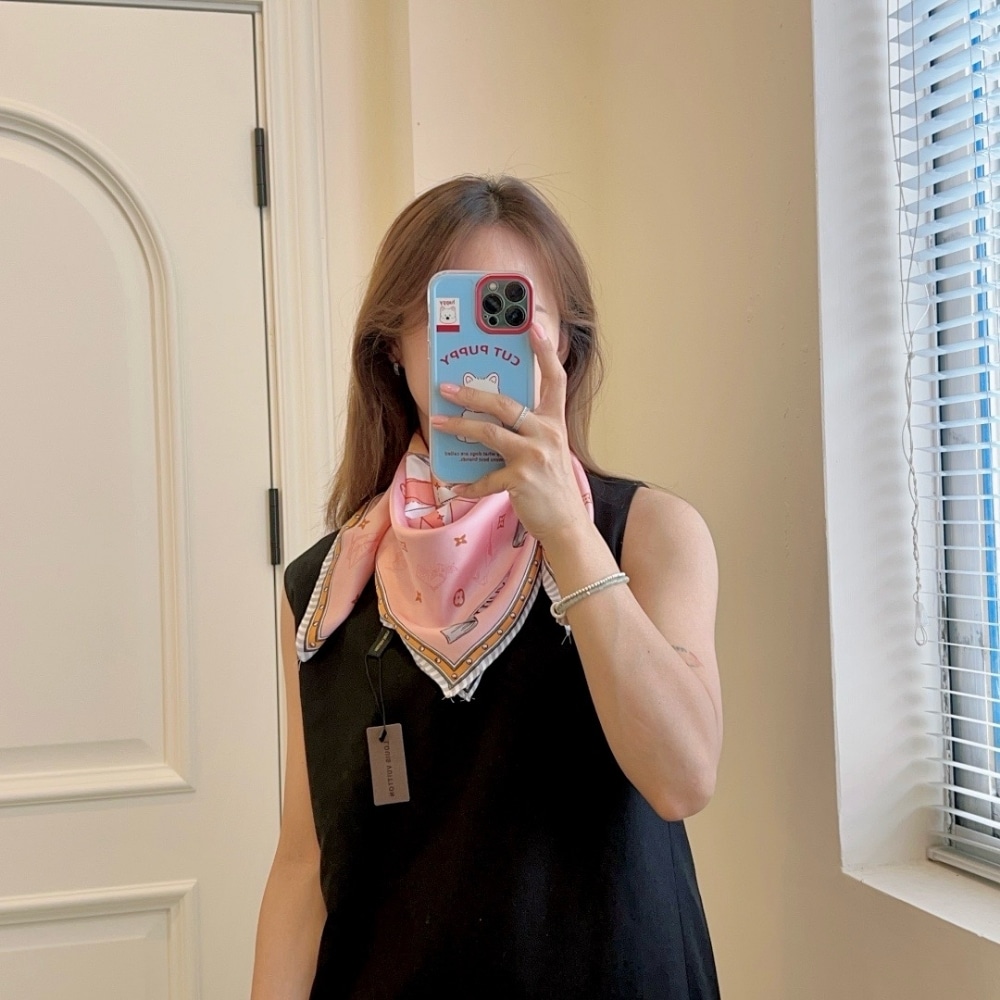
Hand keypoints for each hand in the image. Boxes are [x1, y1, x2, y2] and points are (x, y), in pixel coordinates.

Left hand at [430, 324, 590, 546]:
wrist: (567, 524)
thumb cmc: (552, 485)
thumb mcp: (548, 450)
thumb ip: (528, 429)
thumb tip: (489, 413)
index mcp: (555, 422)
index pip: (554, 378)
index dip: (544, 350)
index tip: (532, 324)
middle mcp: (547, 434)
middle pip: (506, 403)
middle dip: (472, 394)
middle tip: (445, 387)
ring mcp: (535, 456)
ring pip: (490, 432)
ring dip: (459, 426)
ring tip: (437, 421)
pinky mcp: (521, 480)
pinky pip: (485, 478)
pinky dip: (468, 483)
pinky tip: (455, 485)